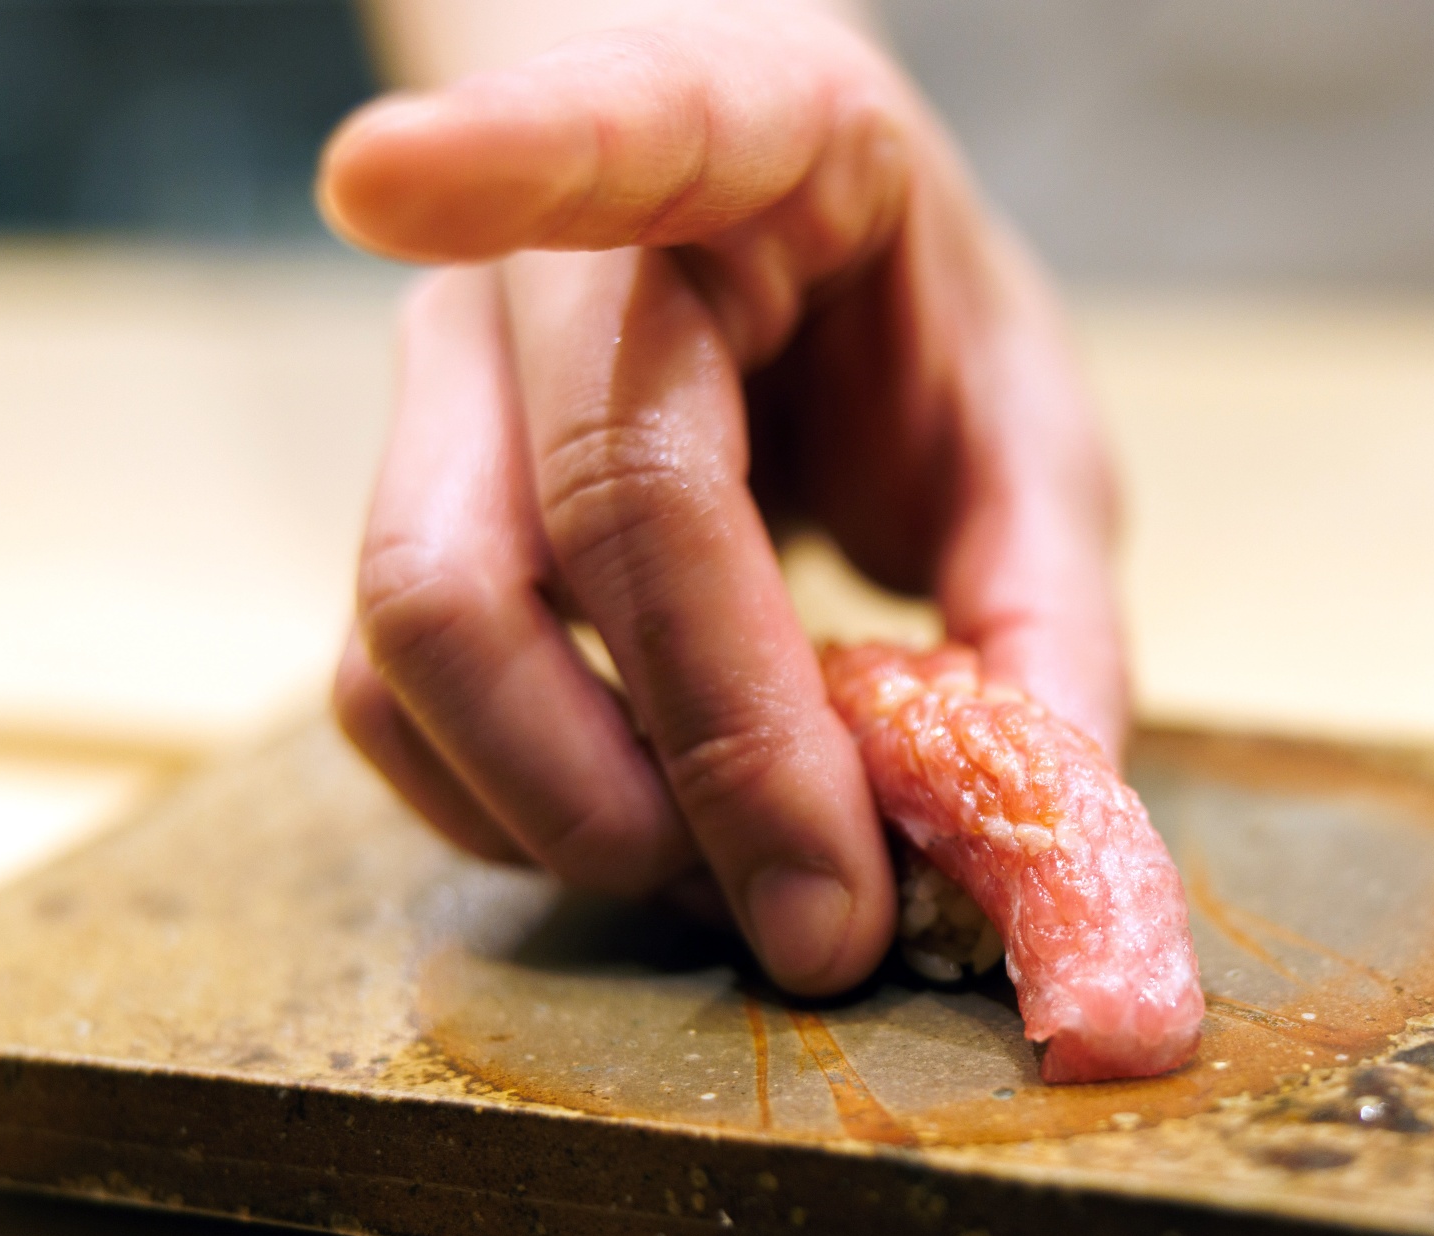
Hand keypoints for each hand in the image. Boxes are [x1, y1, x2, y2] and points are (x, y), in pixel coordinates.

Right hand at [320, 2, 1125, 995]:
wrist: (778, 281)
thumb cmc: (904, 330)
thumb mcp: (1027, 440)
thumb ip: (1048, 617)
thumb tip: (1028, 843)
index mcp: (751, 149)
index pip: (630, 120)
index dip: (512, 147)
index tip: (385, 177)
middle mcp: (555, 261)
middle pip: (566, 509)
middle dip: (699, 756)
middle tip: (825, 917)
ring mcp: (450, 380)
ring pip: (423, 622)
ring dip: (579, 809)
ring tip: (741, 882)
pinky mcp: (405, 507)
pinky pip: (389, 689)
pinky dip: (513, 806)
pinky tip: (646, 827)